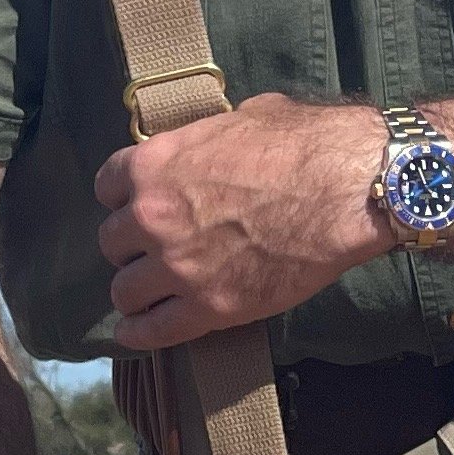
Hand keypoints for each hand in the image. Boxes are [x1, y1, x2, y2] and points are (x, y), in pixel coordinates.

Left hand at [93, 94, 385, 350]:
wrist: (346, 189)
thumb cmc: (302, 143)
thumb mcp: (239, 121)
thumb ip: (202, 143)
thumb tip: (206, 147)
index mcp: (154, 166)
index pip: (106, 188)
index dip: (124, 198)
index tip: (137, 205)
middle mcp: (152, 217)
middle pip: (112, 242)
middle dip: (132, 246)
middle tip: (155, 249)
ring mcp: (177, 267)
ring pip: (125, 291)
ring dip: (137, 290)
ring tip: (152, 292)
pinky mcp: (209, 308)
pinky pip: (153, 331)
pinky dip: (141, 333)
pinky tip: (138, 332)